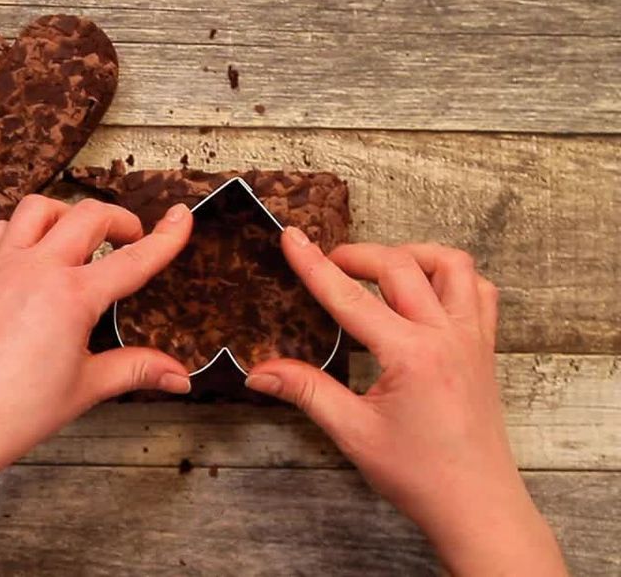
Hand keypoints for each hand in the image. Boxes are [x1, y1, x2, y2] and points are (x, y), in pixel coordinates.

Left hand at [0, 195, 195, 467]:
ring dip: (66, 213)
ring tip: (79, 238)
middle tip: (131, 238)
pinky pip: (0, 229)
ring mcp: (1, 265)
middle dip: (118, 220)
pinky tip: (31, 252)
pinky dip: (22, 229)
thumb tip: (178, 375)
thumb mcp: (86, 387)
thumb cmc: (16, 411)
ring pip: (38, 208)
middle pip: (88, 216)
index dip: (164, 237)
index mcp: (72, 296)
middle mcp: (36, 269)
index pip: (133, 259)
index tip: (181, 218)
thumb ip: (135, 369)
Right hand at [245, 231, 565, 575]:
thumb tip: (260, 371)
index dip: (315, 266)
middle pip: (401, 266)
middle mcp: (448, 337)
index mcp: (412, 356)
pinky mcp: (484, 349)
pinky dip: (451, 277)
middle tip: (326, 261)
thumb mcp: (353, 433)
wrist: (477, 506)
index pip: (352, 298)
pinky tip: (425, 290)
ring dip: (412, 255)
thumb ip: (307, 391)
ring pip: (452, 266)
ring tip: (380, 268)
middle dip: (357, 254)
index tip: (292, 238)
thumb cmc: (422, 476)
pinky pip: (479, 292)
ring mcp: (473, 339)